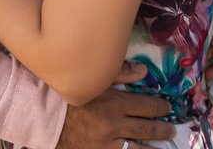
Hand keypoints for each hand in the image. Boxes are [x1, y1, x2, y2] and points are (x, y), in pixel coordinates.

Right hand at [57, 62, 174, 148]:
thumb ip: (118, 73)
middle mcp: (113, 125)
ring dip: (155, 148)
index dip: (161, 108)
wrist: (42, 116)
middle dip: (163, 129)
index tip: (167, 108)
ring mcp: (106, 143)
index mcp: (113, 103)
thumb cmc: (66, 94)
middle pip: (148, 129)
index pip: (148, 107)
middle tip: (170, 129)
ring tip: (163, 147)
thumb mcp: (91, 79)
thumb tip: (143, 71)